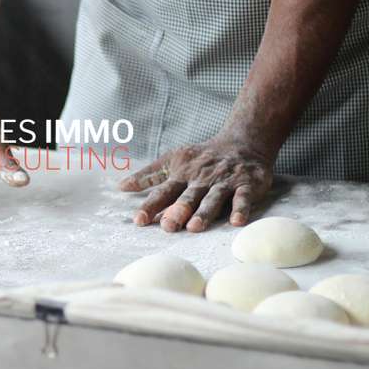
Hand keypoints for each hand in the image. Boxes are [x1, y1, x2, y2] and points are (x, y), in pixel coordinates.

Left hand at [119, 135, 273, 231]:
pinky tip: (236, 221)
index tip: (139, 220)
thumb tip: (121, 186)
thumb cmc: (203, 156)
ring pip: (213, 198)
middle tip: (168, 226)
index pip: (164, 191)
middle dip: (178, 210)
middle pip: (188, 196)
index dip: (151, 205)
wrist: (244, 141)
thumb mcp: (173, 160)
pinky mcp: (247, 184)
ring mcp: (224, 181)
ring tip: (195, 227)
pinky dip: (241, 208)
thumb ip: (149, 175)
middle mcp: (202, 179)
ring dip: (204, 212)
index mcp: (183, 174)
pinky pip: (244, 197)